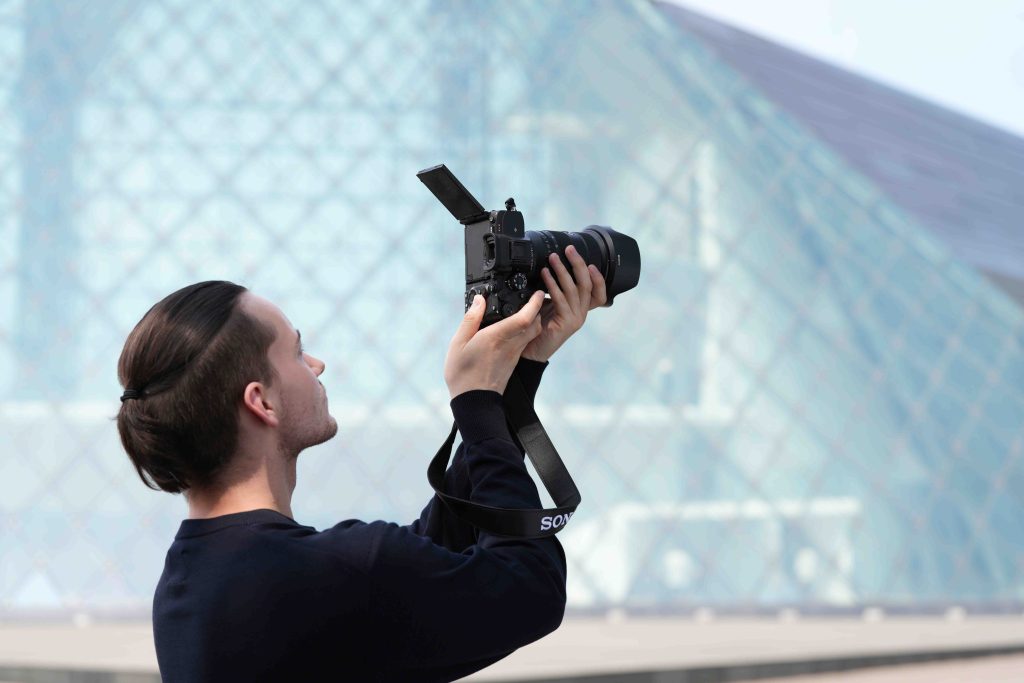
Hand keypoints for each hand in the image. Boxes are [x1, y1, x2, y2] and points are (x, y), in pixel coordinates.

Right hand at [444, 289, 545, 398]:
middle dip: (537, 309)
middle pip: (534, 324)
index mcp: (497, 338)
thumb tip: (479, 300)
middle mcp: (510, 345)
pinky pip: (525, 342)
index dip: (534, 304)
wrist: (474, 402)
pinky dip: (526, 331)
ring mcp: (514, 354)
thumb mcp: (458, 344)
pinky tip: (515, 327)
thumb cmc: (463, 374)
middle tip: (534, 296)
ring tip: (526, 309)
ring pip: (532, 333)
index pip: (524, 318)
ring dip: (534, 320)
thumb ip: (470, 320)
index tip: (537, 292)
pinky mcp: (513, 361)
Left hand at [521, 245, 607, 362]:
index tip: (591, 263)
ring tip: (552, 259)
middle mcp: (581, 313)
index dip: (599, 278)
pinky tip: (545, 275)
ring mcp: (575, 319)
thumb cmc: (539, 326)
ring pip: (574, 289)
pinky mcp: (566, 323)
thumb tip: (552, 267)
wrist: (531, 350)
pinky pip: (561, 299)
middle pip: (588, 285)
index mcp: (581, 309)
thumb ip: (557, 290)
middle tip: (569, 250)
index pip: (599, 293)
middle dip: (579, 264)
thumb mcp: (550, 304)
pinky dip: (553, 284)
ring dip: (562, 270)